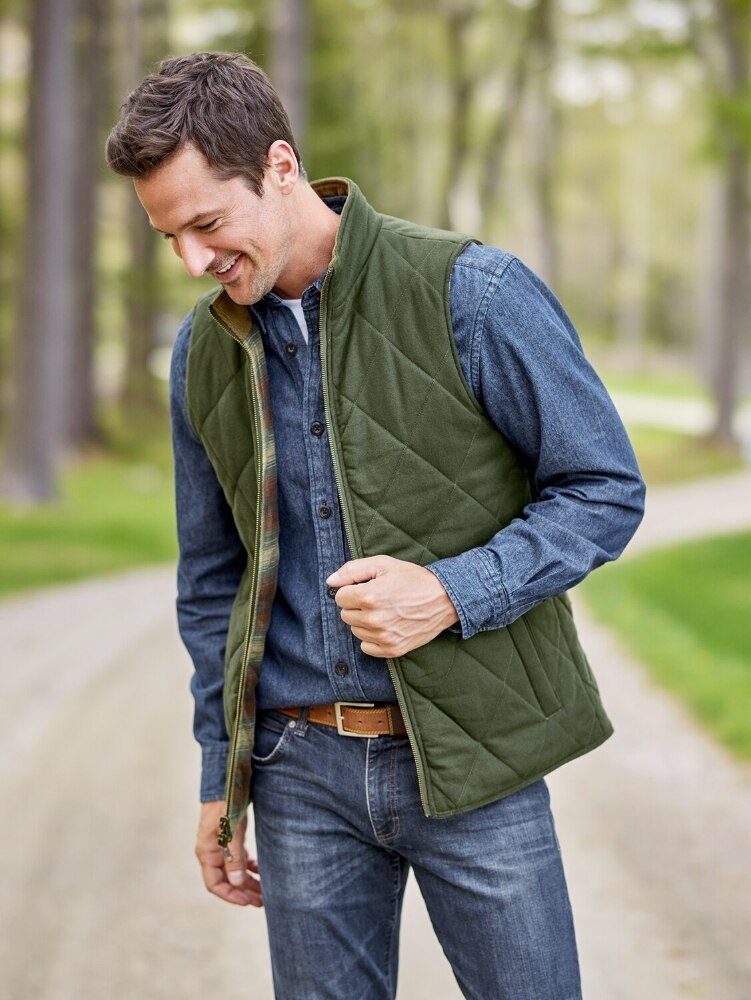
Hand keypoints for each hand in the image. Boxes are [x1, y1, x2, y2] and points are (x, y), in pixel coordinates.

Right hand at [195, 801, 262, 906]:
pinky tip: (260, 870)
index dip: (230, 896)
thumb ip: (234, 857)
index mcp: (206, 852)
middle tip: (262, 901)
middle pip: (226, 880)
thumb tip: (237, 884)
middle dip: (243, 892)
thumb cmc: (228, 803)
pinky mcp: (230, 836)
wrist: (227, 779)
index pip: (215, 884)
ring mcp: (220, 844)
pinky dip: (249, 865)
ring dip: (248, 881)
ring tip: (264, 891)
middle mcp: (212, 851)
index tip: (248, 902)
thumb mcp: (232, 831)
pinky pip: (239, 858)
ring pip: (234, 870)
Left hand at [327, 555, 458, 657]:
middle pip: (345, 615)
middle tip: (377, 598)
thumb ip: (352, 570)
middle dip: (357, 605)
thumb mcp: (383, 564)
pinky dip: (372, 637)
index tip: (367, 587)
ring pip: (355, 630)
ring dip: (364, 621)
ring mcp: (383, 637)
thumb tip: (330, 582)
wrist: (443, 598)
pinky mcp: (392, 649)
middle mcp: (374, 619)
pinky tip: (386, 625)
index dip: (352, 590)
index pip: (340, 597)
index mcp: (369, 596)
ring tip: (385, 611)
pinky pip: (366, 647)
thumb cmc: (412, 579)